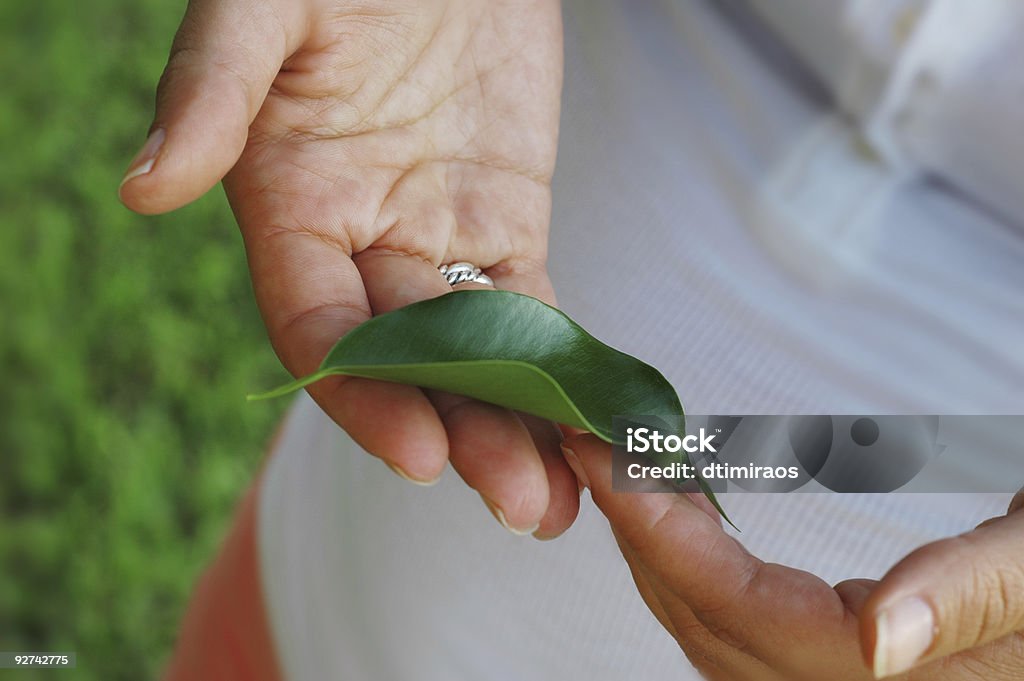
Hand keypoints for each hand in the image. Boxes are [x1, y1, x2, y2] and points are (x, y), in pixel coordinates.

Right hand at [119, 0, 578, 537]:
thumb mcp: (267, 9)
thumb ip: (213, 90)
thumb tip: (145, 187)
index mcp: (290, 209)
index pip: (318, 328)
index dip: (362, 392)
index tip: (416, 451)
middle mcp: (359, 244)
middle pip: (407, 361)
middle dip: (458, 433)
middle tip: (516, 501)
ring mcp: (436, 241)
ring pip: (474, 354)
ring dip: (513, 427)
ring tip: (556, 499)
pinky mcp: (504, 228)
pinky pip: (531, 312)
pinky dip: (557, 371)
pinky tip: (585, 429)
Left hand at [563, 434, 1023, 679]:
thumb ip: (971, 596)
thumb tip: (876, 643)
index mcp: (911, 678)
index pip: (746, 616)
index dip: (662, 537)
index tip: (603, 453)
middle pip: (713, 631)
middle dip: (640, 536)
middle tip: (592, 441)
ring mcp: (848, 676)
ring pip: (717, 636)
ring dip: (658, 551)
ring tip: (623, 466)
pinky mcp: (842, 655)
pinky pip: (744, 628)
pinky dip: (695, 568)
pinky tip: (682, 513)